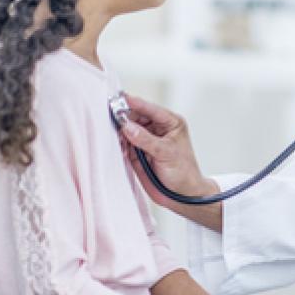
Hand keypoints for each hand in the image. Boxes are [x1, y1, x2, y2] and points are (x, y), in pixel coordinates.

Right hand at [118, 93, 217, 211]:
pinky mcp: (137, 153)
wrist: (182, 195)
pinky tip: (114, 143)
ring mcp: (146, 141)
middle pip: (136, 117)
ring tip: (110, 130)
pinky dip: (119, 143)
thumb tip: (127, 126)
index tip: (121, 99)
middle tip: (111, 117)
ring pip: (128, 130)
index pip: (150, 109)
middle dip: (124, 117)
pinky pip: (125, 144)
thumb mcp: (166, 153)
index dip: (135, 103)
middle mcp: (157, 129)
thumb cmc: (183, 172)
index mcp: (171, 123)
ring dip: (120, 130)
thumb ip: (146, 139)